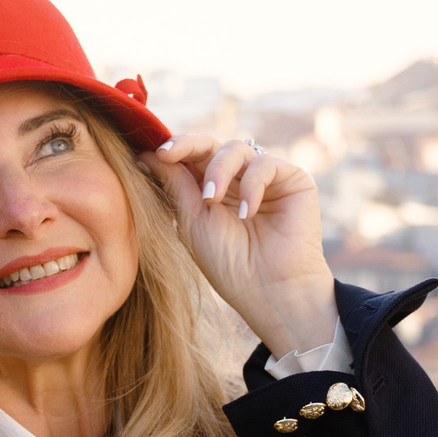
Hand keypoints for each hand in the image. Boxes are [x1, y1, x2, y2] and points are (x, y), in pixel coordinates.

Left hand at [149, 134, 336, 357]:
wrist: (270, 291)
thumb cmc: (230, 265)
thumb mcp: (193, 222)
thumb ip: (175, 185)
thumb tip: (145, 153)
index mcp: (212, 190)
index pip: (192, 158)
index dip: (174, 148)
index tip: (154, 151)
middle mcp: (238, 180)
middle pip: (211, 145)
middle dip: (188, 146)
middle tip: (168, 153)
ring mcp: (266, 178)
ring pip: (236, 149)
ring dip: (218, 170)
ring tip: (211, 199)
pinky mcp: (292, 180)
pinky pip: (265, 164)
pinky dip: (252, 184)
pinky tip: (248, 213)